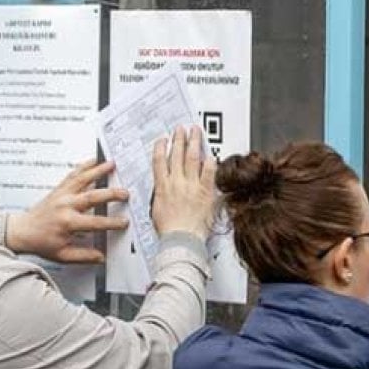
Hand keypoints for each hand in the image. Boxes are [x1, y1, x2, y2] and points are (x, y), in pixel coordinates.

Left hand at [6, 160, 128, 262]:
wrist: (22, 231)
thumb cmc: (40, 242)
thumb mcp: (62, 255)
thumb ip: (83, 256)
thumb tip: (101, 257)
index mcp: (67, 223)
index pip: (95, 223)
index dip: (112, 223)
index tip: (124, 222)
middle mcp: (65, 205)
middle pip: (92, 196)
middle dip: (111, 194)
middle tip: (125, 193)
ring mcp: (62, 195)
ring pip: (82, 179)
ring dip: (98, 170)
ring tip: (112, 164)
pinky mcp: (59, 189)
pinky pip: (73, 175)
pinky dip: (84, 166)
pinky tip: (94, 160)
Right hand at [151, 125, 215, 239]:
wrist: (181, 240)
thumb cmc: (170, 230)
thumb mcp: (157, 210)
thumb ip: (161, 195)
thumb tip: (164, 190)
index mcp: (162, 187)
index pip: (159, 161)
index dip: (161, 147)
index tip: (163, 140)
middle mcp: (176, 183)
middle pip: (177, 154)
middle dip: (179, 139)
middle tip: (181, 129)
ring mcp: (191, 186)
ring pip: (192, 158)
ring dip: (194, 142)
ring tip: (196, 132)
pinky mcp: (205, 192)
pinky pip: (209, 172)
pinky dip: (210, 161)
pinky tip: (211, 154)